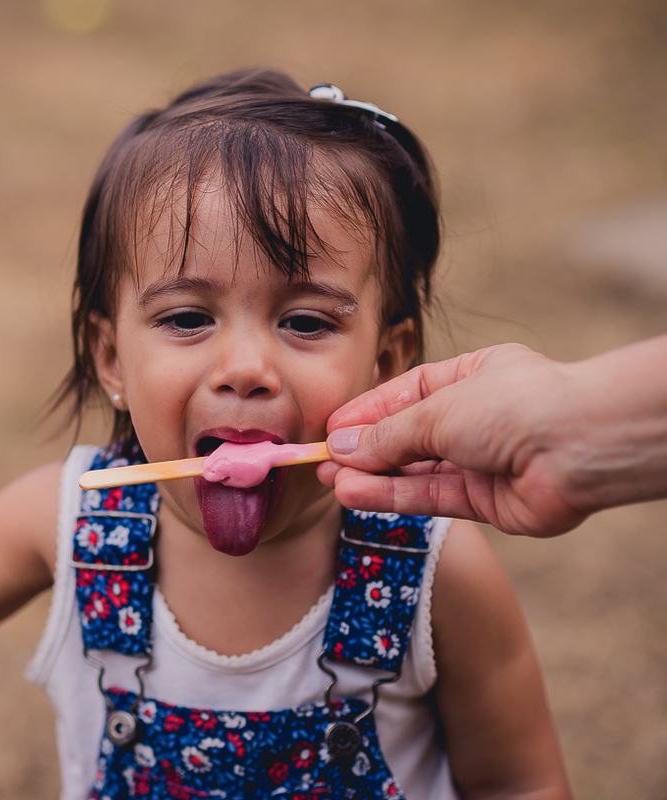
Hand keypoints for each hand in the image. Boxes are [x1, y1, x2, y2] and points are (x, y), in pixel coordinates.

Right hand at [316, 344, 589, 536]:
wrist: (579, 447)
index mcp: (470, 378)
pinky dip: (392, 496)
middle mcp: (476, 419)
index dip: (365, 415)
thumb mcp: (437, 408)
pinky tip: (356, 494)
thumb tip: (341, 447)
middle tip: (322, 462)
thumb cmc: (515, 406)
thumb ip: (387, 434)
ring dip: (372, 477)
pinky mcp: (485, 501)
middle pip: (407, 437)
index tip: (330, 432)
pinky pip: (429, 497)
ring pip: (414, 471)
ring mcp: (481, 461)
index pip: (404, 396)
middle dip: (364, 450)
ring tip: (332, 481)